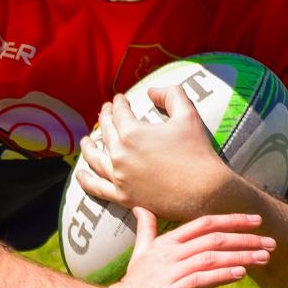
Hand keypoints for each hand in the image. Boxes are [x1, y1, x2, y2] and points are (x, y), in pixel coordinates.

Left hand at [75, 84, 240, 220]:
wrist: (207, 192)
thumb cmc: (198, 152)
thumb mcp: (188, 114)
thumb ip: (170, 94)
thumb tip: (151, 90)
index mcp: (132, 132)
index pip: (119, 113)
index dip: (118, 103)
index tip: (119, 99)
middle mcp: (120, 154)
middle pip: (106, 132)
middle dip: (105, 118)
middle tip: (106, 111)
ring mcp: (119, 178)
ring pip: (95, 159)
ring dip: (88, 147)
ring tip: (86, 140)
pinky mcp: (123, 197)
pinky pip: (97, 188)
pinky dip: (86, 180)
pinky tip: (80, 175)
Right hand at [95, 207, 272, 287]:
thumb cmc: (131, 286)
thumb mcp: (140, 254)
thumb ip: (147, 230)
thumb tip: (141, 207)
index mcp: (166, 242)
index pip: (204, 223)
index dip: (232, 220)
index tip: (256, 221)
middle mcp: (169, 253)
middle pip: (213, 238)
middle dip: (245, 238)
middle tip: (271, 242)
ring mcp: (169, 272)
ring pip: (211, 257)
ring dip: (242, 256)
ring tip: (265, 258)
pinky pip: (201, 280)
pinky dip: (223, 274)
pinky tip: (241, 274)